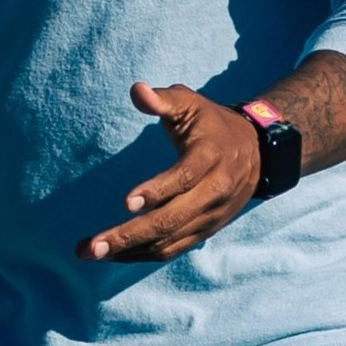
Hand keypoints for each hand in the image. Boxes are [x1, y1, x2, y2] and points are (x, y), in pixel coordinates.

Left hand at [79, 81, 260, 262]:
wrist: (256, 153)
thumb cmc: (211, 124)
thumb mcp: (191, 104)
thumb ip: (163, 99)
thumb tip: (137, 90)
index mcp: (211, 156)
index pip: (184, 178)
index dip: (157, 191)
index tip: (125, 203)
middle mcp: (214, 191)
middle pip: (171, 219)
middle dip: (129, 234)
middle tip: (91, 246)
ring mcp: (210, 216)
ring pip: (168, 240)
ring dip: (127, 250)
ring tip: (88, 252)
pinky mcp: (204, 231)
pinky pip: (171, 249)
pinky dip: (141, 255)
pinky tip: (112, 255)